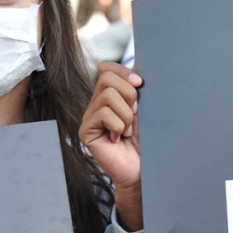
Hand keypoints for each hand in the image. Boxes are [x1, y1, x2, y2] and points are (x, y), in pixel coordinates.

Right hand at [80, 61, 142, 230]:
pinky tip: (118, 139)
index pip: (106, 68)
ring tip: (127, 130)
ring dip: (127, 114)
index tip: (141, 83)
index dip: (123, 71)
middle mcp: (96, 104)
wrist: (142, 170)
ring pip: (107, 95)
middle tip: (135, 114)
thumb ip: (138, 87)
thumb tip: (138, 62)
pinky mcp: (85, 131)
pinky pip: (104, 115)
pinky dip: (119, 126)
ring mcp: (89, 118)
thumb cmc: (146, 141)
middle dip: (129, 93)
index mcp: (109, 95)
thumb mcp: (145, 108)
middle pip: (106, 77)